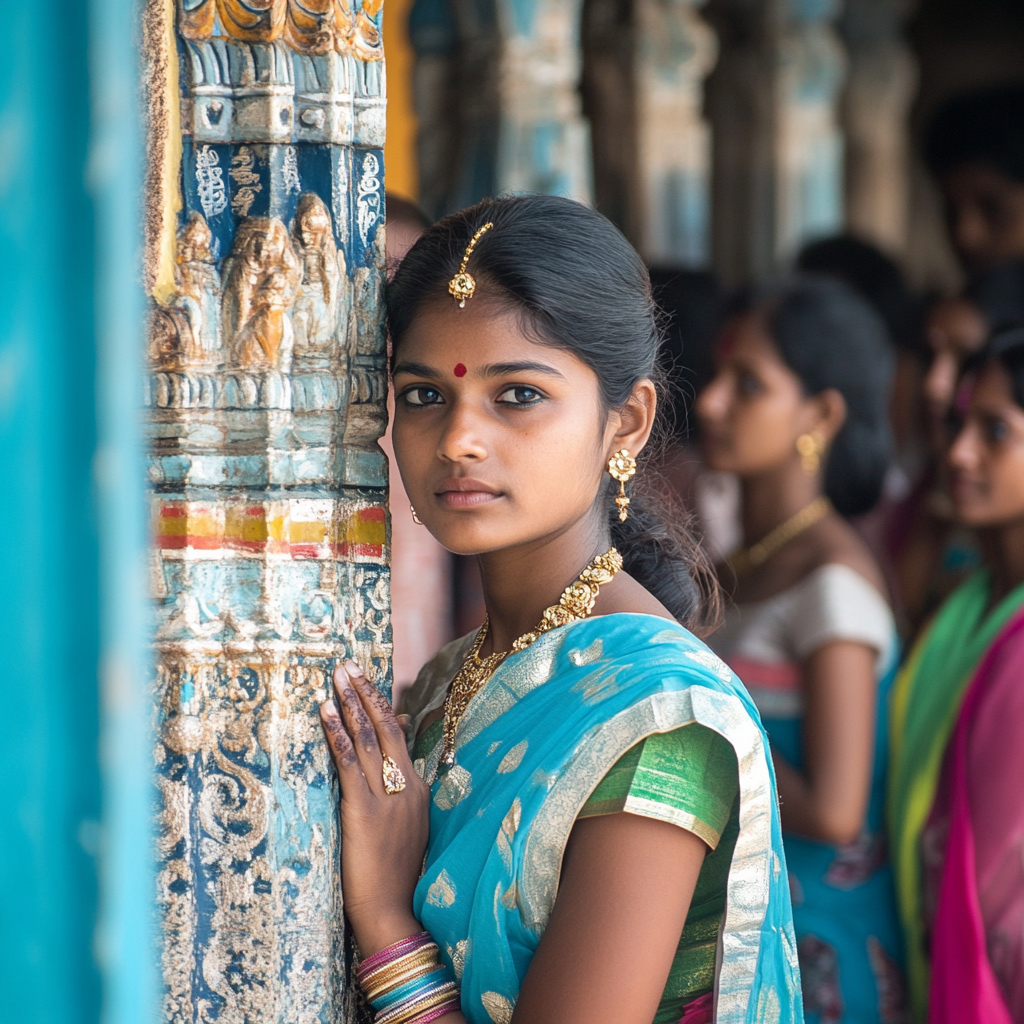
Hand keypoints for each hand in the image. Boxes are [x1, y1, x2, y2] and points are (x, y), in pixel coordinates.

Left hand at [319, 660, 430, 954]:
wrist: (393, 911)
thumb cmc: (396, 875)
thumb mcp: (407, 829)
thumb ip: (402, 793)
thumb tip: (394, 767)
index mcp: (418, 791)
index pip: (400, 738)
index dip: (383, 707)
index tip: (368, 683)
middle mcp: (407, 786)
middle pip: (387, 728)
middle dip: (367, 693)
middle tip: (349, 665)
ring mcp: (388, 796)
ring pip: (369, 737)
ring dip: (352, 702)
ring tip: (338, 675)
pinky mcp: (364, 809)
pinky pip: (350, 761)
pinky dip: (338, 732)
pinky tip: (326, 710)